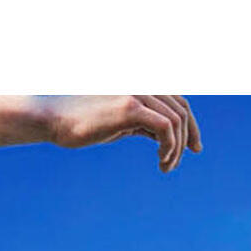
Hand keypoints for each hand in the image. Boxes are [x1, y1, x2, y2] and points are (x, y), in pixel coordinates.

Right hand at [37, 96, 200, 172]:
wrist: (55, 119)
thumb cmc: (84, 123)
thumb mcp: (120, 121)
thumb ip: (142, 122)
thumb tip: (163, 136)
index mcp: (142, 85)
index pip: (179, 101)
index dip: (191, 125)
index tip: (195, 148)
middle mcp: (143, 83)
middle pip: (182, 110)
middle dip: (188, 138)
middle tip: (180, 162)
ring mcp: (137, 92)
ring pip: (176, 121)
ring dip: (176, 149)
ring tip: (166, 166)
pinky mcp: (130, 106)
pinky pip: (165, 128)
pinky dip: (169, 147)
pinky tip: (161, 161)